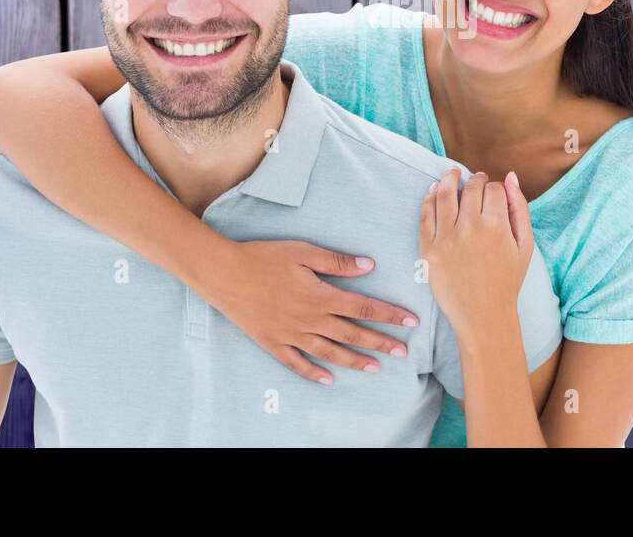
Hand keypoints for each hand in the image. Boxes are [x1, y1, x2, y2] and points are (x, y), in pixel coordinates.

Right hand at [203, 240, 420, 383]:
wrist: (222, 273)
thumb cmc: (263, 257)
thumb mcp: (302, 252)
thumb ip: (336, 262)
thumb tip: (368, 266)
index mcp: (320, 296)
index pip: (363, 308)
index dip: (389, 315)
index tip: (410, 321)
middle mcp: (309, 320)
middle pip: (351, 334)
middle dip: (380, 343)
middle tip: (402, 352)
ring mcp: (290, 334)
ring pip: (329, 352)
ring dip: (354, 361)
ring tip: (375, 368)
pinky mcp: (272, 342)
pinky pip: (296, 363)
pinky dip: (313, 373)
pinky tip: (327, 380)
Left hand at [418, 168, 533, 340]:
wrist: (484, 316)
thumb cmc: (507, 280)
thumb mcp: (525, 245)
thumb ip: (520, 208)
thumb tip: (510, 176)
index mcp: (496, 226)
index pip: (493, 189)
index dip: (495, 187)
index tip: (494, 192)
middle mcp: (470, 228)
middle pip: (470, 188)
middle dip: (475, 180)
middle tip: (476, 179)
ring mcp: (446, 238)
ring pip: (444, 194)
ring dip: (449, 178)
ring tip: (452, 173)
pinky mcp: (429, 250)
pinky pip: (425, 214)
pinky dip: (429, 197)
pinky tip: (433, 190)